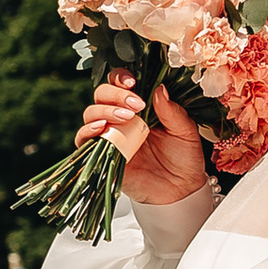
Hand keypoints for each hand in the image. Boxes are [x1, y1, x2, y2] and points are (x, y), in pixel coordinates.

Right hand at [75, 70, 207, 207]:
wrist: (181, 190)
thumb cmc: (184, 158)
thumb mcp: (185, 131)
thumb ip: (172, 111)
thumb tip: (159, 88)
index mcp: (140, 106)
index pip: (120, 83)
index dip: (121, 78)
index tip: (133, 83)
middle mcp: (121, 118)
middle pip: (101, 94)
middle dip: (115, 94)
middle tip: (135, 104)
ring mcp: (110, 136)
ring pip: (91, 113)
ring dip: (104, 110)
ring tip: (126, 117)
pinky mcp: (101, 156)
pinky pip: (83, 140)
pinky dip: (87, 131)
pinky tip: (101, 128)